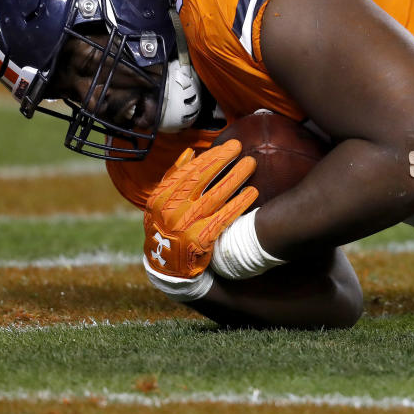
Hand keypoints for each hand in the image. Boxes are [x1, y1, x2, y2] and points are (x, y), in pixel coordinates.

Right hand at [143, 140, 257, 278]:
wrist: (166, 267)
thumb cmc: (166, 228)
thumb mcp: (160, 204)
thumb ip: (173, 177)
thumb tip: (190, 152)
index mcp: (160, 197)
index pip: (188, 171)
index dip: (210, 156)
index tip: (228, 146)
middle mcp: (171, 209)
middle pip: (202, 179)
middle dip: (223, 160)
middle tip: (240, 147)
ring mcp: (185, 225)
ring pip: (215, 195)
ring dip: (235, 177)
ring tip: (251, 164)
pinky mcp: (199, 239)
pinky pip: (223, 217)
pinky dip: (239, 203)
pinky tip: (252, 192)